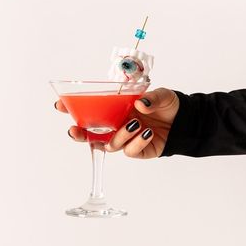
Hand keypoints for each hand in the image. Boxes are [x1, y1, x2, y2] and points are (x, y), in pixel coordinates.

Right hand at [54, 88, 178, 158]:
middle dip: (79, 134)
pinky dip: (136, 142)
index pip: (89, 109)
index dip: (71, 108)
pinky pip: (129, 151)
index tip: (59, 104)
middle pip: (89, 134)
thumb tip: (139, 103)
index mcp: (115, 109)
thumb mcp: (161, 95)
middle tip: (74, 130)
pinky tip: (147, 132)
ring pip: (109, 144)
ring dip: (118, 135)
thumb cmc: (167, 106)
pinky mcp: (137, 150)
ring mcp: (125, 138)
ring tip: (134, 124)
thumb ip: (150, 98)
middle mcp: (116, 124)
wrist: (186, 121)